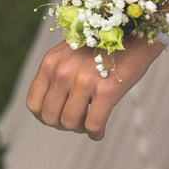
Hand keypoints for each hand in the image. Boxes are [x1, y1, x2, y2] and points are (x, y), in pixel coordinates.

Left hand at [26, 37, 162, 140]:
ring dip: (79, 129)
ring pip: (70, 123)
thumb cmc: (101, 47)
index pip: (33, 104)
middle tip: (77, 122)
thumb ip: (56, 75)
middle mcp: (62, 71)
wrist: (135, 35)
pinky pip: (93, 125)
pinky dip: (95, 133)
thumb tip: (50, 109)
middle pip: (50, 117)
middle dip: (62, 125)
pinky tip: (99, 131)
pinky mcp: (107, 89)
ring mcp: (84, 80)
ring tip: (89, 123)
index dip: (44, 117)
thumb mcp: (68, 54)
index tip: (58, 117)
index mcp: (50, 62)